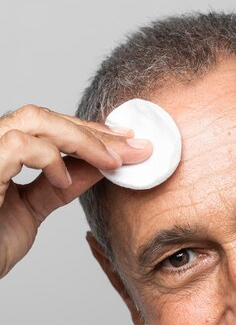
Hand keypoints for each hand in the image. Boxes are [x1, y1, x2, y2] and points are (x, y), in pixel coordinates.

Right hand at [0, 105, 151, 277]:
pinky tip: (64, 179)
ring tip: (109, 162)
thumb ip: (62, 185)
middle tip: (132, 146)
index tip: (125, 141)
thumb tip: (100, 167)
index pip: (47, 126)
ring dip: (81, 139)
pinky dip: (48, 158)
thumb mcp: (34, 208)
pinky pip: (16, 145)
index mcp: (1, 152)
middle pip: (45, 116)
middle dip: (94, 131)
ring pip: (34, 119)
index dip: (88, 130)